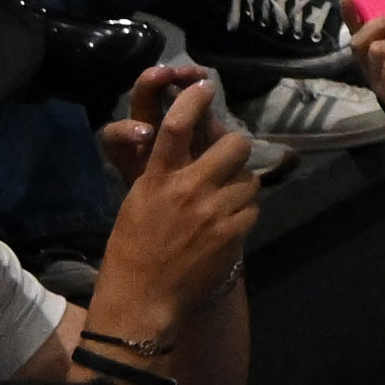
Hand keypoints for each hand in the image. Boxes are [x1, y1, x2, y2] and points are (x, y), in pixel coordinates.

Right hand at [90, 65, 261, 314]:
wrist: (142, 299)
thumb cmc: (131, 250)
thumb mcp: (138, 201)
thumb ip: (163, 171)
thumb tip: (186, 149)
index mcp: (158, 177)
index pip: (179, 124)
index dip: (195, 98)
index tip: (205, 85)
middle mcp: (189, 188)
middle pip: (235, 144)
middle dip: (236, 148)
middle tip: (228, 159)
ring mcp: (214, 212)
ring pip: (250, 180)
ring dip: (241, 187)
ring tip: (226, 201)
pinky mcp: (233, 235)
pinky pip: (253, 210)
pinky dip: (244, 214)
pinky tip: (229, 225)